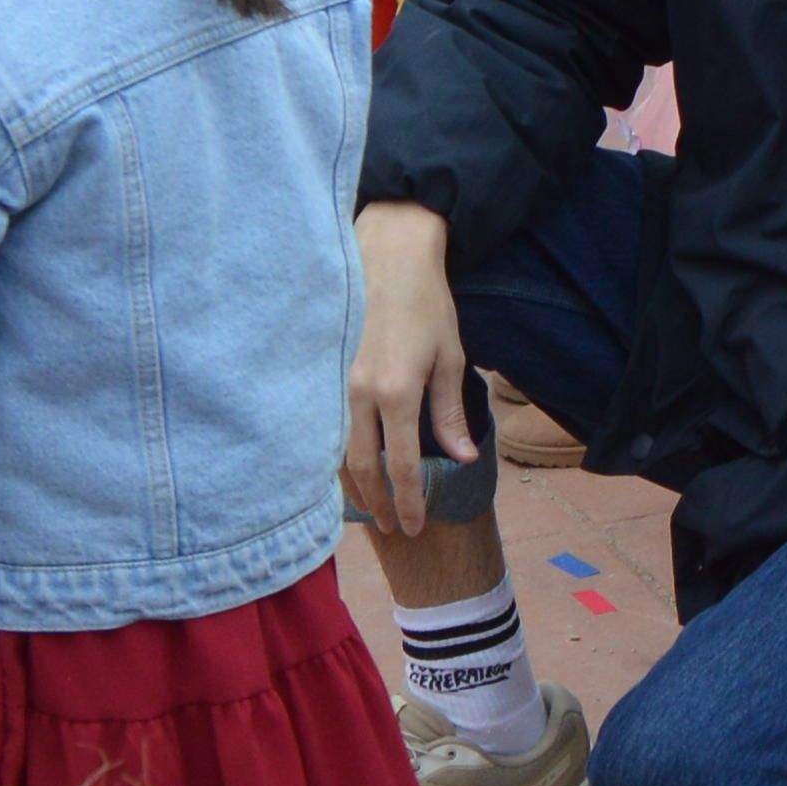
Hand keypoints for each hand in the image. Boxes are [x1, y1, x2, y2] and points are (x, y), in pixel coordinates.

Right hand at [344, 203, 478, 533]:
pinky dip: (337, 457)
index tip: (416, 527)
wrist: (388, 256)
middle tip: (394, 530)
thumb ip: (449, 413)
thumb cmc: (427, 304)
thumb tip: (462, 459)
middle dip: (379, 505)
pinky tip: (349, 472)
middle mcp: (359, 394)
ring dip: (355, 487)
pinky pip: (327, 429)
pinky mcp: (325, 375)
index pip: (401, 466)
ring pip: (338, 453)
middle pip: (363, 468)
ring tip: (372, 510)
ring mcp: (336, 384)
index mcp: (396, 392)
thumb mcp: (451, 357)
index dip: (409, 502)